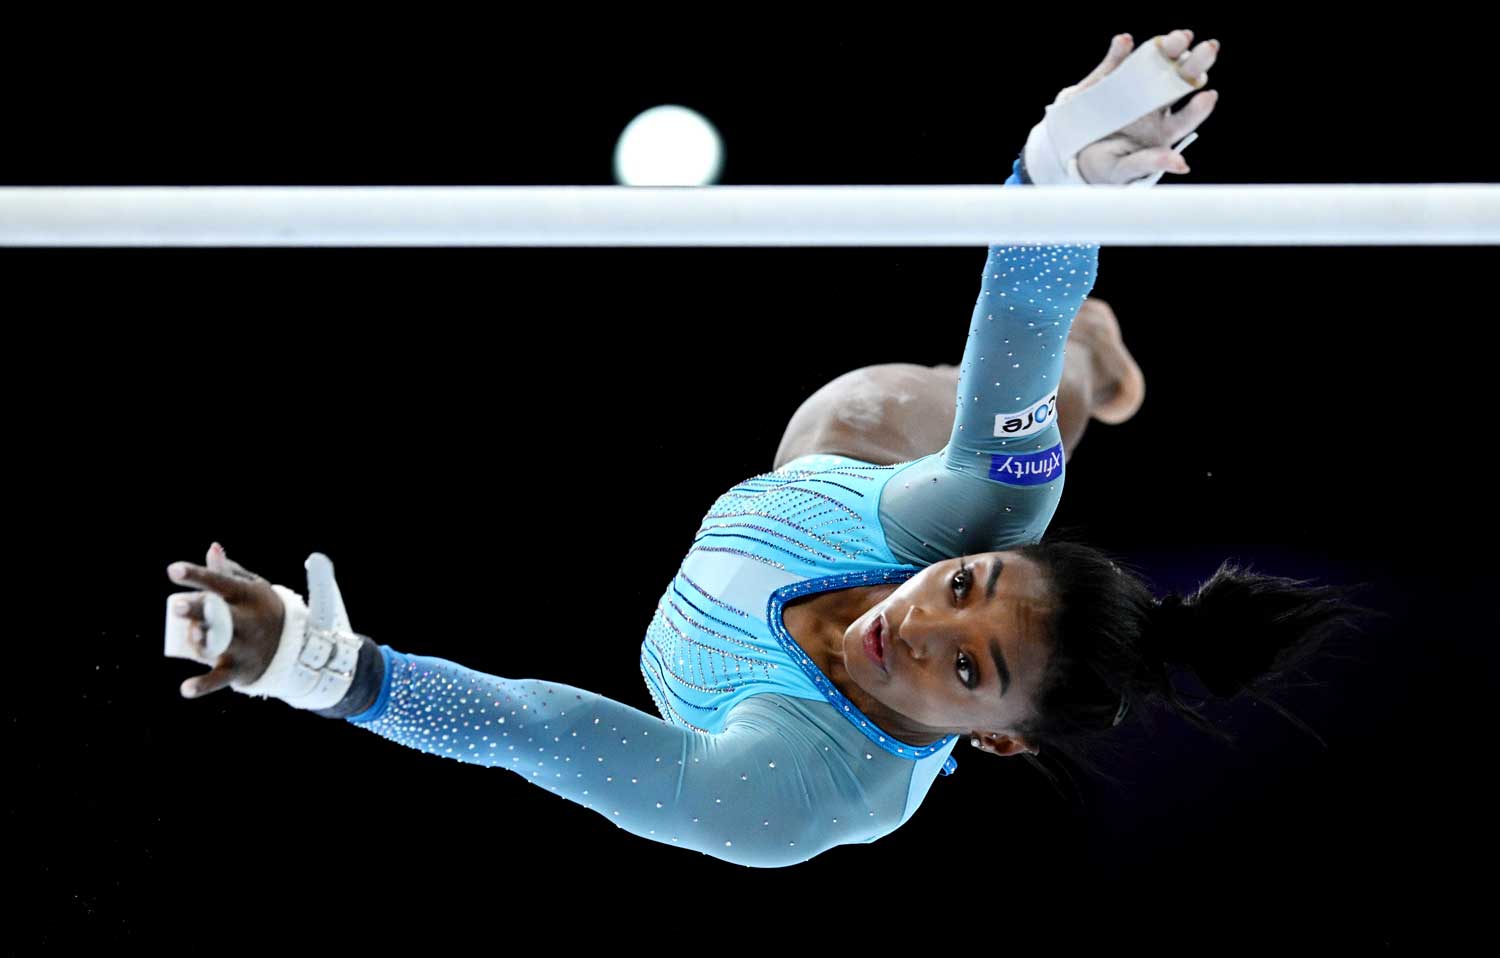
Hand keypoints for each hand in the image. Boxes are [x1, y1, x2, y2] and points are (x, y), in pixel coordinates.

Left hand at [167, 542, 284, 698]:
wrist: (294, 646)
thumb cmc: (263, 610)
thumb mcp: (253, 588)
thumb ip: (229, 571)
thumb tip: (212, 548)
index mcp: (247, 596)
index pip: (220, 583)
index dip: (197, 576)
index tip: (173, 570)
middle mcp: (247, 620)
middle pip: (221, 615)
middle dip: (200, 611)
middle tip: (177, 607)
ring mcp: (243, 646)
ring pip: (221, 645)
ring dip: (204, 643)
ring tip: (191, 637)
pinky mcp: (238, 669)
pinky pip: (220, 679)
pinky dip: (204, 685)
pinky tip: (186, 689)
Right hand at [1059, 29, 1220, 184]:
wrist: (1072, 155)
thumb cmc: (1105, 168)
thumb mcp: (1124, 170)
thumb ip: (1150, 163)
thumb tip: (1183, 165)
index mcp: (1163, 129)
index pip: (1187, 116)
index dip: (1199, 108)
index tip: (1209, 96)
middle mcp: (1155, 104)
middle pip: (1181, 81)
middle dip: (1197, 63)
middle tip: (1209, 48)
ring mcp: (1134, 88)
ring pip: (1157, 63)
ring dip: (1170, 47)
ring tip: (1181, 37)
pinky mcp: (1109, 78)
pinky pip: (1116, 61)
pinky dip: (1119, 50)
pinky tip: (1124, 42)